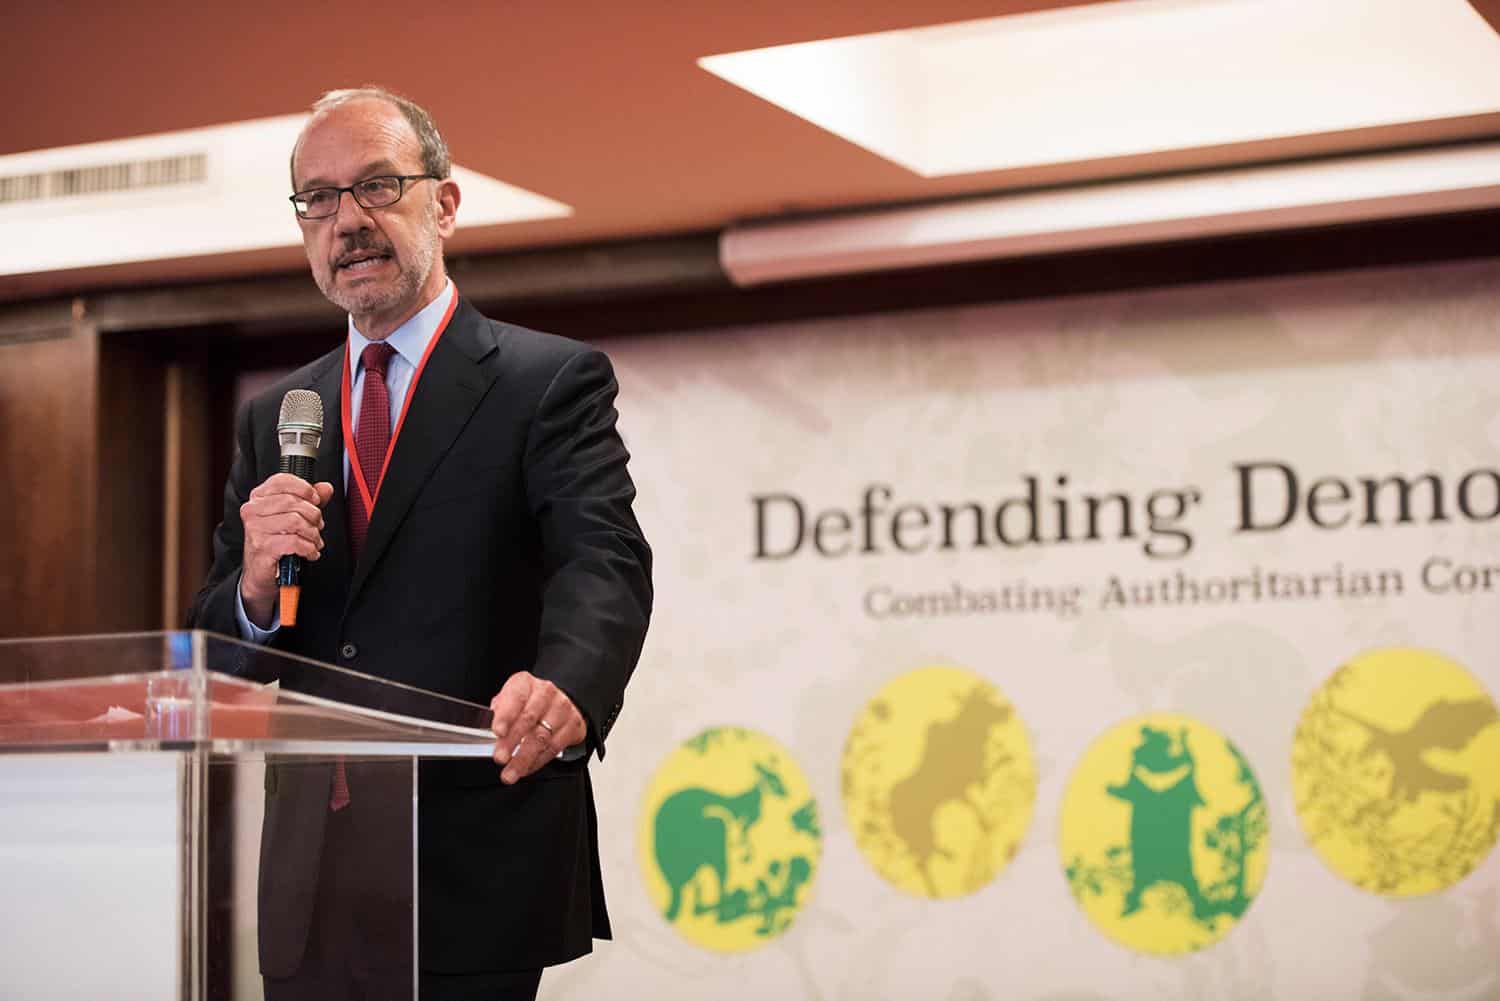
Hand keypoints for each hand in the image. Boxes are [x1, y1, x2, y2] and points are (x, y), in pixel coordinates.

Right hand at [239, 474, 334, 626]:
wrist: (260, 572)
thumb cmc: (275, 542)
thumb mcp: (293, 517)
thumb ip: (309, 500)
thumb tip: (325, 488)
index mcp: (258, 498)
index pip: (282, 481)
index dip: (305, 489)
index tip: (315, 500)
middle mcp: (252, 511)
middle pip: (293, 502)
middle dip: (313, 515)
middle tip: (317, 526)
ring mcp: (255, 529)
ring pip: (295, 521)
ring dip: (313, 533)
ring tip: (314, 540)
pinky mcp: (262, 548)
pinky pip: (294, 542)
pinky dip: (308, 548)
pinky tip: (310, 552)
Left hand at [489, 672, 585, 783]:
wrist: (557, 701)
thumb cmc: (527, 702)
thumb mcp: (509, 700)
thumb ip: (498, 712)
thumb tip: (488, 730)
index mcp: (525, 683)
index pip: (515, 697)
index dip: (506, 715)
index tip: (498, 732)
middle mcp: (545, 693)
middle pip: (528, 719)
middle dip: (512, 741)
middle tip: (500, 758)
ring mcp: (562, 709)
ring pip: (542, 737)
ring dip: (524, 759)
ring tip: (511, 773)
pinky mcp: (573, 726)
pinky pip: (554, 748)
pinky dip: (537, 762)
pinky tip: (526, 768)